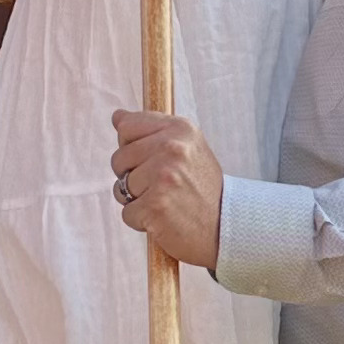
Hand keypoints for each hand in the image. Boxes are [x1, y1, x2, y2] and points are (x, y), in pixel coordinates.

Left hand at [111, 109, 222, 270]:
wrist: (226, 227)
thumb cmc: (201, 188)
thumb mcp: (186, 148)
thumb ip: (152, 130)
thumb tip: (117, 116)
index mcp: (179, 129)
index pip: (127, 127)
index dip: (132, 148)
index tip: (153, 160)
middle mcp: (172, 148)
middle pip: (119, 158)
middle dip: (132, 176)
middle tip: (163, 187)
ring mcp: (164, 177)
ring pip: (120, 187)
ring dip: (137, 201)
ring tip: (166, 202)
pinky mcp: (156, 206)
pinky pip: (127, 213)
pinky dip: (141, 221)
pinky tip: (164, 219)